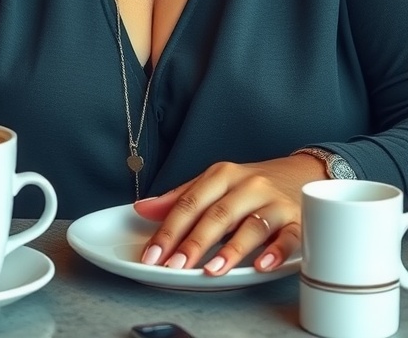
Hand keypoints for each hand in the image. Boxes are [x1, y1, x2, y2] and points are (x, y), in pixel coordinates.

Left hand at [134, 154, 326, 274]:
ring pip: (251, 225)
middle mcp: (247, 186)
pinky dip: (275, 251)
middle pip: (217, 214)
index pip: (191, 202)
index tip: (153, 254)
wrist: (301, 173)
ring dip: (231, 249)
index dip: (169, 229)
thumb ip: (181, 197)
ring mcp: (273, 202)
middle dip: (194, 242)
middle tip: (175, 266)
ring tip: (212, 270)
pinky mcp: (297, 220)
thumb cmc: (251, 184)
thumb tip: (142, 209)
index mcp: (222, 175)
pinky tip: (261, 265)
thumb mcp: (215, 183)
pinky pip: (287, 237)